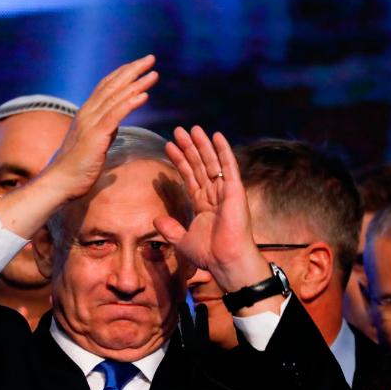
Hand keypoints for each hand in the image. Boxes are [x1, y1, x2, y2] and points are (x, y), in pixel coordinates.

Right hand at [0, 55, 158, 238]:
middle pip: (112, 85)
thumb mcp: (92, 146)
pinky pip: (116, 115)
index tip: (138, 65)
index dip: (122, 74)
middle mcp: (87, 114)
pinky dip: (130, 103)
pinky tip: (145, 95)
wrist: (59, 183)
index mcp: (86, 115)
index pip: (106, 87)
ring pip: (116, 97)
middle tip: (150, 58)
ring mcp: (90, 123)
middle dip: (132, 70)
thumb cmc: (75, 170)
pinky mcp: (95, 136)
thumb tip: (113, 129)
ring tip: (153, 73)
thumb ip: (103, 133)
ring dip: (136, 83)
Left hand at [157, 126, 271, 295]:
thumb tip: (155, 219)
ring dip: (202, 144)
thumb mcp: (182, 241)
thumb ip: (170, 229)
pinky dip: (223, 150)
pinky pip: (229, 166)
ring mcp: (225, 191)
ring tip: (192, 128)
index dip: (179, 161)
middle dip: (188, 148)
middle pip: (199, 165)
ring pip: (212, 162)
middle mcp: (215, 195)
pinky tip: (216, 135)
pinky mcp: (235, 190)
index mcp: (203, 205)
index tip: (168, 146)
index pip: (189, 177)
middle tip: (178, 130)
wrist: (226, 261)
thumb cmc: (209, 255)